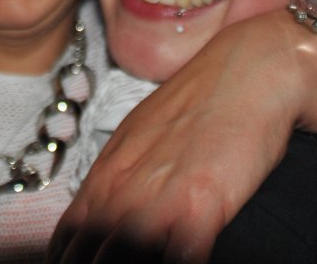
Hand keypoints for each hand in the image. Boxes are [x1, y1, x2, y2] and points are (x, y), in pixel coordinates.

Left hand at [51, 11, 316, 262]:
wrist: (248, 70)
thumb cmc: (199, 103)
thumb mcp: (141, 137)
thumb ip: (118, 178)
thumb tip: (99, 213)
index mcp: (106, 176)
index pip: (68, 239)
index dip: (68, 260)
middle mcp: (123, 191)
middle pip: (91, 257)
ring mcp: (159, 200)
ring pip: (125, 260)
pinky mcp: (199, 207)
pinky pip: (179, 260)